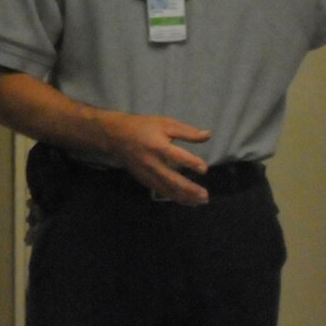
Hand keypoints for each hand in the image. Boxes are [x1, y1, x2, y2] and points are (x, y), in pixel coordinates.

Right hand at [97, 111, 212, 205]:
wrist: (117, 136)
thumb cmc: (144, 127)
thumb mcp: (166, 123)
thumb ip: (187, 132)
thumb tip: (208, 135)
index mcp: (158, 146)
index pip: (177, 157)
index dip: (191, 163)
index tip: (204, 169)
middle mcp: (152, 163)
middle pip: (172, 180)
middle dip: (190, 189)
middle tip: (205, 196)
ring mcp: (147, 174)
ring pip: (167, 189)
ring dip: (184, 197)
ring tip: (199, 202)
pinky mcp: (144, 179)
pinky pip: (160, 191)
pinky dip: (173, 197)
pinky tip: (185, 200)